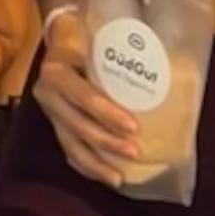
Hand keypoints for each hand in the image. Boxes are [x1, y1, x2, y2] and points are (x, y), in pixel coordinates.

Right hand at [27, 9, 147, 187]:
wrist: (61, 38)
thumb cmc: (86, 37)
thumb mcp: (97, 39)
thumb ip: (120, 53)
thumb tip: (167, 65)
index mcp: (57, 70)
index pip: (81, 95)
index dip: (105, 113)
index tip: (133, 127)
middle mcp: (47, 93)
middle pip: (77, 124)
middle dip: (106, 142)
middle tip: (135, 152)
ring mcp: (49, 112)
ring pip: (70, 144)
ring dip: (96, 163)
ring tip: (119, 178)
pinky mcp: (53, 125)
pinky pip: (68, 150)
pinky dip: (87, 166)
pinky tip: (105, 176)